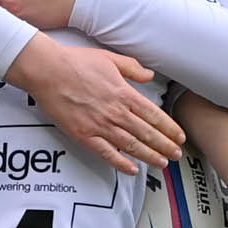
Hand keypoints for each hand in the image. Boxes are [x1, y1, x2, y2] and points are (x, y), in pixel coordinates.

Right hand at [7, 35, 183, 176]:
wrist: (48, 71)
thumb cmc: (76, 62)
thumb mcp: (110, 58)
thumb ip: (132, 68)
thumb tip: (149, 75)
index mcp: (124, 93)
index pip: (154, 115)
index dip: (169, 128)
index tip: (180, 137)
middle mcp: (116, 112)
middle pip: (147, 133)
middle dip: (165, 146)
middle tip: (177, 155)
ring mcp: (100, 126)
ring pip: (131, 145)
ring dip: (150, 156)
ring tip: (162, 164)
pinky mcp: (84, 135)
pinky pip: (106, 153)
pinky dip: (121, 163)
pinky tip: (133, 169)